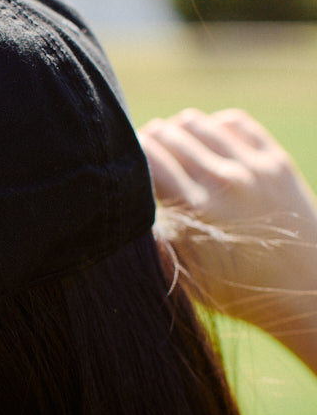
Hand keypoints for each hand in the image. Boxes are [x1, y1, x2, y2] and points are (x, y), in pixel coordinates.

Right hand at [138, 109, 316, 370]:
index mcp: (196, 210)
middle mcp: (224, 181)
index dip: (128, 156)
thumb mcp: (185, 276)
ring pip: (196, 121)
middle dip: (149, 142)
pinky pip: (232, 121)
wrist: (307, 293)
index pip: (146, 155)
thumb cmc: (238, 292)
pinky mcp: (275, 160)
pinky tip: (209, 149)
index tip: (125, 171)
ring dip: (177, 132)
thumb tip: (117, 214)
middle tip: (146, 163)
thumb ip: (153, 241)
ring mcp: (253, 167)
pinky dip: (213, 127)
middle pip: (167, 132)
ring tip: (174, 153)